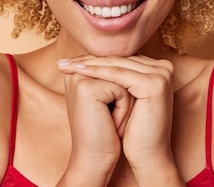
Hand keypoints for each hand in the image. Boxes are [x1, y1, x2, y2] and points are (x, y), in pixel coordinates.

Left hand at [58, 55, 179, 178]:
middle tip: (63, 63)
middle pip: (119, 60)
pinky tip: (79, 71)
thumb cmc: (133, 129)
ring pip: (117, 65)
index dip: (95, 60)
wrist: (147, 155)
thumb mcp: (123, 97)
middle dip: (89, 61)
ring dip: (90, 65)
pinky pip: (119, 75)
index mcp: (159, 67)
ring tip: (67, 66)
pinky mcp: (154, 84)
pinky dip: (97, 72)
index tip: (69, 62)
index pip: (121, 58)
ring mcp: (162, 74)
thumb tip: (89, 58)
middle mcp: (164, 67)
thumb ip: (115, 76)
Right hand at [58, 63, 132, 184]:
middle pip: (122, 71)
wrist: (95, 159)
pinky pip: (122, 91)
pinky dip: (124, 110)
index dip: (125, 89)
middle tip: (113, 120)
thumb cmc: (107, 131)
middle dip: (126, 97)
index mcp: (78, 71)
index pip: (117, 66)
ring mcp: (79, 77)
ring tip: (112, 123)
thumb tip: (138, 54)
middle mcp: (76, 71)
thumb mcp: (112, 98)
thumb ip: (116, 75)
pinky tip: (111, 126)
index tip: (114, 111)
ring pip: (124, 79)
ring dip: (126, 104)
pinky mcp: (86, 88)